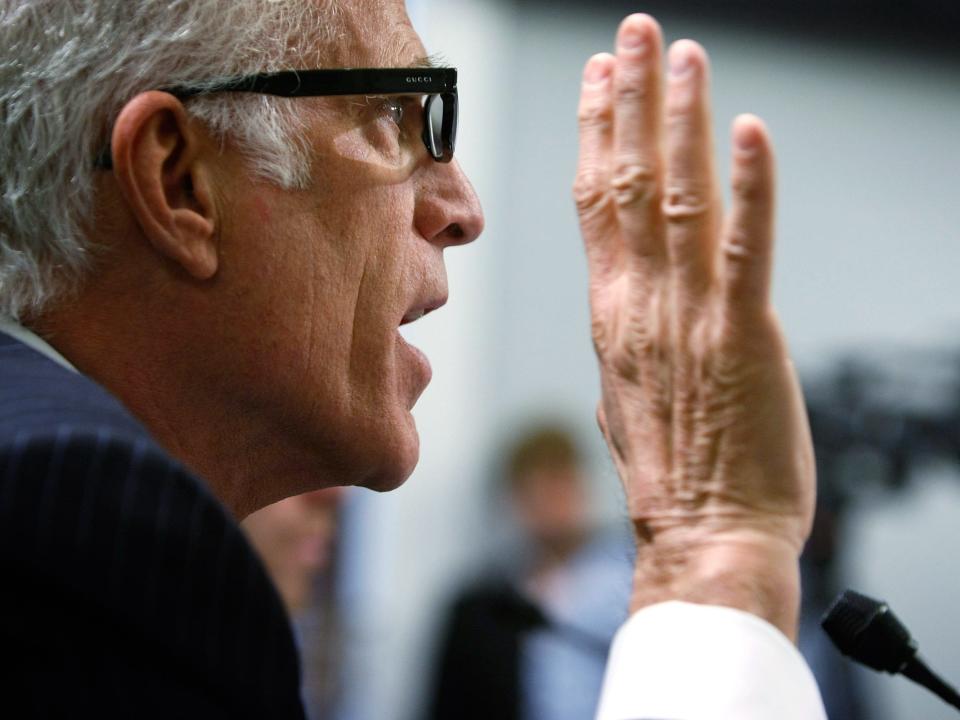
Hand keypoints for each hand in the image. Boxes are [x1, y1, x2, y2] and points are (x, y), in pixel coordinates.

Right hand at [574, 14, 814, 638]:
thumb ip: (626, 348)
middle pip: (626, 182)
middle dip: (629, 101)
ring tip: (683, 55)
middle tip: (632, 35)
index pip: (595, 206)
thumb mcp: (626, 401)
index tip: (598, 84)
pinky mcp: (744, 335)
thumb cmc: (669, 476)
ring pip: (678, 198)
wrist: (701, 535)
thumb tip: (629, 321)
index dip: (597, 137)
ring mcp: (688, 316)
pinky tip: (750, 133)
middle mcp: (639, 304)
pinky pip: (745, 247)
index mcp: (611, 316)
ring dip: (682, 120)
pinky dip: (750, 187)